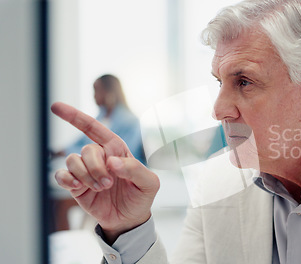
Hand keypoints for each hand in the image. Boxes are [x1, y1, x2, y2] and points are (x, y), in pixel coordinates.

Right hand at [51, 102, 158, 242]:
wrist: (129, 219)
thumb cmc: (141, 196)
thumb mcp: (149, 183)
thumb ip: (135, 170)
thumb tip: (112, 162)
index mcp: (116, 150)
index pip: (94, 128)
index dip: (75, 116)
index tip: (57, 107)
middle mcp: (99, 157)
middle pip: (86, 150)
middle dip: (96, 168)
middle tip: (108, 184)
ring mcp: (86, 170)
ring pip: (72, 161)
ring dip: (85, 176)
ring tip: (100, 189)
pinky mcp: (76, 185)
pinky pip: (61, 175)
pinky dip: (67, 180)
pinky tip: (78, 187)